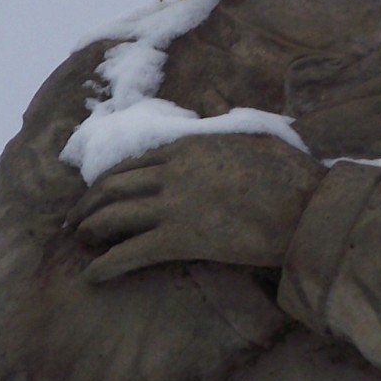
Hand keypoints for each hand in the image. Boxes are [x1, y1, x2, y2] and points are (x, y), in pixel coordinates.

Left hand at [69, 133, 321, 284]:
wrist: (306, 206)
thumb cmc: (289, 173)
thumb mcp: (254, 133)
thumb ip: (227, 121)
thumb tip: (215, 105)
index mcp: (188, 147)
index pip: (134, 163)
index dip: (110, 180)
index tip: (98, 192)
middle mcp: (171, 172)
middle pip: (114, 186)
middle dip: (88, 204)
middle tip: (75, 221)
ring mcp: (173, 205)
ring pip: (115, 215)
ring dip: (90, 229)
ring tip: (79, 242)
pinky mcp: (181, 239)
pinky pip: (130, 252)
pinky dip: (106, 265)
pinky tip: (92, 276)